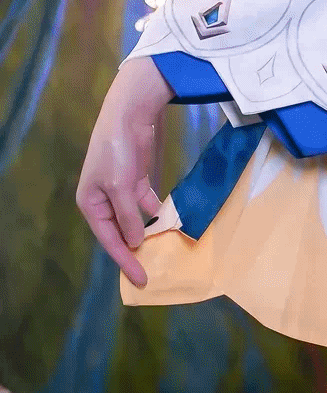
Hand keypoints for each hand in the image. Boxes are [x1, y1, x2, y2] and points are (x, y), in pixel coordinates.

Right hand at [76, 58, 172, 287]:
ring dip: (148, 232)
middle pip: (120, 232)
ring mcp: (120, 190)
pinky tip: (169, 222)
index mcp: (90, 204)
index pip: (109, 240)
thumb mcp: (121, 188)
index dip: (125, 260)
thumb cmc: (117, 152)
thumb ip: (128, 217)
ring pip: (135, 219)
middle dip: (136, 250)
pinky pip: (146, 204)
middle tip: (153, 271)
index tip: (142, 279)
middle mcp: (103, 200)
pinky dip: (156, 213)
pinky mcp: (136, 179)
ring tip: (163, 251)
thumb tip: (136, 242)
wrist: (129, 114)